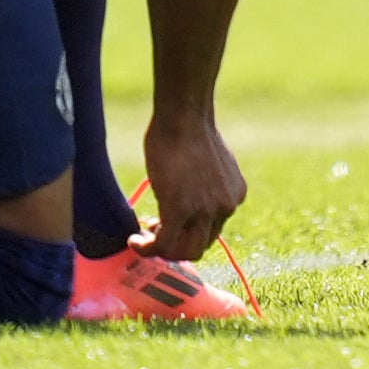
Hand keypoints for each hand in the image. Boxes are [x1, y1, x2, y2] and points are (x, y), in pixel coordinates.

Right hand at [139, 111, 247, 262]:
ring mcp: (205, 211)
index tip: (167, 221)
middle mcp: (226, 207)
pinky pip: (163, 245)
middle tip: (154, 231)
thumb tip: (185, 197)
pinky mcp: (180, 211)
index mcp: (234, 195)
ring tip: (143, 238)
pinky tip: (133, 241)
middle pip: (200, 245)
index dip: (188, 230)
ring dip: (162, 250)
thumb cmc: (189, 130)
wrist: (184, 117)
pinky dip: (147, 249)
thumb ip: (204, 186)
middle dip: (176, 244)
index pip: (212, 228)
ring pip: (184, 251)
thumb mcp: (207, 165)